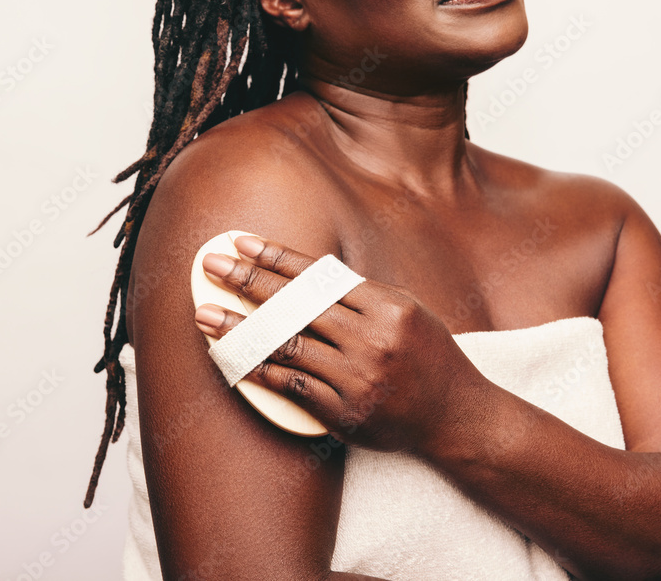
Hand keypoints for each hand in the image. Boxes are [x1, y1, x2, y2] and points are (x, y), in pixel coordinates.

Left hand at [193, 233, 485, 454]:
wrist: (456, 417)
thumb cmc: (429, 356)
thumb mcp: (405, 311)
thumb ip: (359, 294)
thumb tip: (301, 273)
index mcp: (388, 306)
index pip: (318, 275)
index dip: (276, 256)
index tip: (240, 242)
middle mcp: (372, 340)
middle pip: (296, 305)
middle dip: (247, 281)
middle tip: (210, 264)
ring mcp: (357, 378)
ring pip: (286, 345)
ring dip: (240, 329)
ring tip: (204, 314)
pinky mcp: (345, 412)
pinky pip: (291, 386)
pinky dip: (258, 370)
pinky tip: (231, 359)